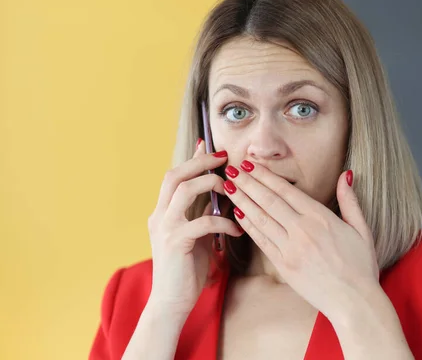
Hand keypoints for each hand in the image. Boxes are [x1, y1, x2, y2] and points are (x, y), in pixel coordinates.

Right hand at [146, 140, 242, 315]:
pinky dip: (223, 221)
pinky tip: (237, 229)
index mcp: (162, 212)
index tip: (209, 145)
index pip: (174, 176)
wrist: (171, 301)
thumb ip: (203, 213)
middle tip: (223, 157)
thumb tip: (220, 192)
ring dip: (210, 184)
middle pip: (175, 175)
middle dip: (199, 162)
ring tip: (231, 189)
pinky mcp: (175, 242)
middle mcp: (159, 216)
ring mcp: (164, 228)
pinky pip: (203, 222)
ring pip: (184, 191)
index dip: (192, 159)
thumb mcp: (196, 234)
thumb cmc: (186, 268)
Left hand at [222, 161, 379, 320]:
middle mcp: (303, 231)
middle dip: (248, 183)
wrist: (354, 302)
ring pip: (261, 219)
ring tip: (229, 187)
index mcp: (321, 218)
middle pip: (269, 201)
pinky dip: (248, 225)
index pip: (287, 191)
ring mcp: (291, 249)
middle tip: (232, 170)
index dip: (266, 176)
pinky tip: (238, 213)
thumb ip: (350, 200)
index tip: (251, 165)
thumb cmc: (361, 266)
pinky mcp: (283, 266)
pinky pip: (261, 241)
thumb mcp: (361, 229)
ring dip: (243, 201)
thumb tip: (346, 174)